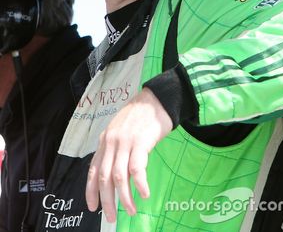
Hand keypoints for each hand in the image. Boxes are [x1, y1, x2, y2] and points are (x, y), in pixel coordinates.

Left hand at [85, 87, 172, 221]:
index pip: (94, 170)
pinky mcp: (140, 142)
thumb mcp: (120, 130)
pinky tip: (144, 194)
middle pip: (105, 177)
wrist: (155, 99)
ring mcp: (125, 142)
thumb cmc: (140, 116)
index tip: (93, 207)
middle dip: (106, 200)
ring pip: (119, 176)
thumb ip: (114, 149)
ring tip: (130, 211)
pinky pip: (137, 168)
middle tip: (110, 217)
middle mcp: (111, 142)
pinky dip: (139, 184)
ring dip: (124, 197)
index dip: (91, 190)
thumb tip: (114, 174)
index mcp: (105, 140)